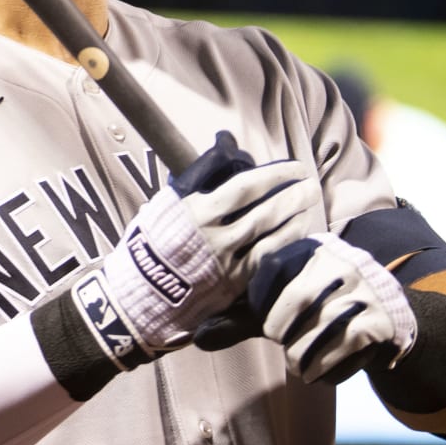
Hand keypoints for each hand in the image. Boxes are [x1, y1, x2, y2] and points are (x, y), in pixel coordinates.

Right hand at [84, 133, 317, 358]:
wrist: (136, 298)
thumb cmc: (146, 245)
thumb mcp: (162, 205)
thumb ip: (196, 178)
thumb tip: (225, 147)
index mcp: (195, 211)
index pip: (244, 186)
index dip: (274, 174)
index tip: (292, 167)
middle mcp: (213, 235)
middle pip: (265, 209)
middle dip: (292, 193)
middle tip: (309, 180)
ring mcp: (225, 262)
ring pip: (271, 235)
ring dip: (295, 216)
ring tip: (309, 202)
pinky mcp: (231, 285)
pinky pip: (266, 260)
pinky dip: (285, 243)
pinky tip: (298, 232)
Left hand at [195, 233, 417, 383]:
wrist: (383, 320)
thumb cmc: (316, 310)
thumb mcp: (277, 307)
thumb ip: (238, 318)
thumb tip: (197, 338)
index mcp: (310, 248)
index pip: (272, 268)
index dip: (260, 301)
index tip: (265, 319)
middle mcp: (341, 262)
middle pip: (294, 304)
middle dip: (281, 332)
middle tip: (283, 340)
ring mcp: (364, 291)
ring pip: (318, 333)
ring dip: (302, 358)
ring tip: (302, 361)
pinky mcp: (379, 323)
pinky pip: (342, 351)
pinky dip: (326, 371)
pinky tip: (324, 369)